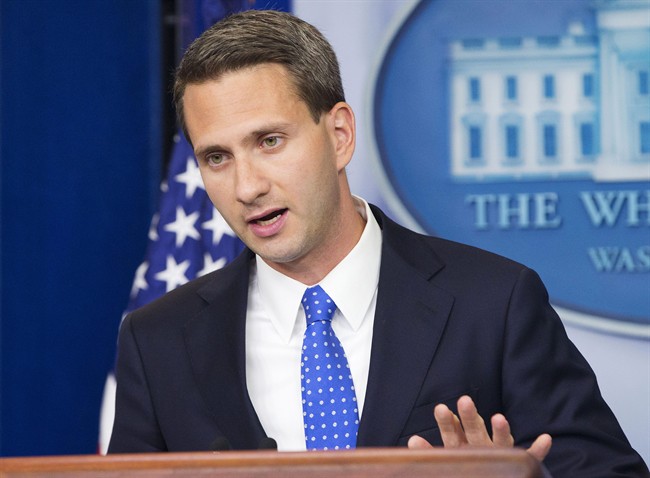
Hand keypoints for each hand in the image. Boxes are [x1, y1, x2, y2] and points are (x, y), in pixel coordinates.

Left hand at [407, 395, 551, 461]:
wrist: (495, 476)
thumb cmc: (469, 469)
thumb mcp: (449, 459)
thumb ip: (431, 453)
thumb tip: (411, 441)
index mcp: (463, 446)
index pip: (453, 432)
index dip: (447, 422)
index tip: (441, 409)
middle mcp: (482, 447)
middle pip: (475, 430)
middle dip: (470, 416)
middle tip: (463, 399)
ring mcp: (502, 456)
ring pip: (502, 442)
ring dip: (501, 430)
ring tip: (499, 417)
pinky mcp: (522, 465)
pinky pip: (532, 458)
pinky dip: (538, 449)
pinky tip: (545, 438)